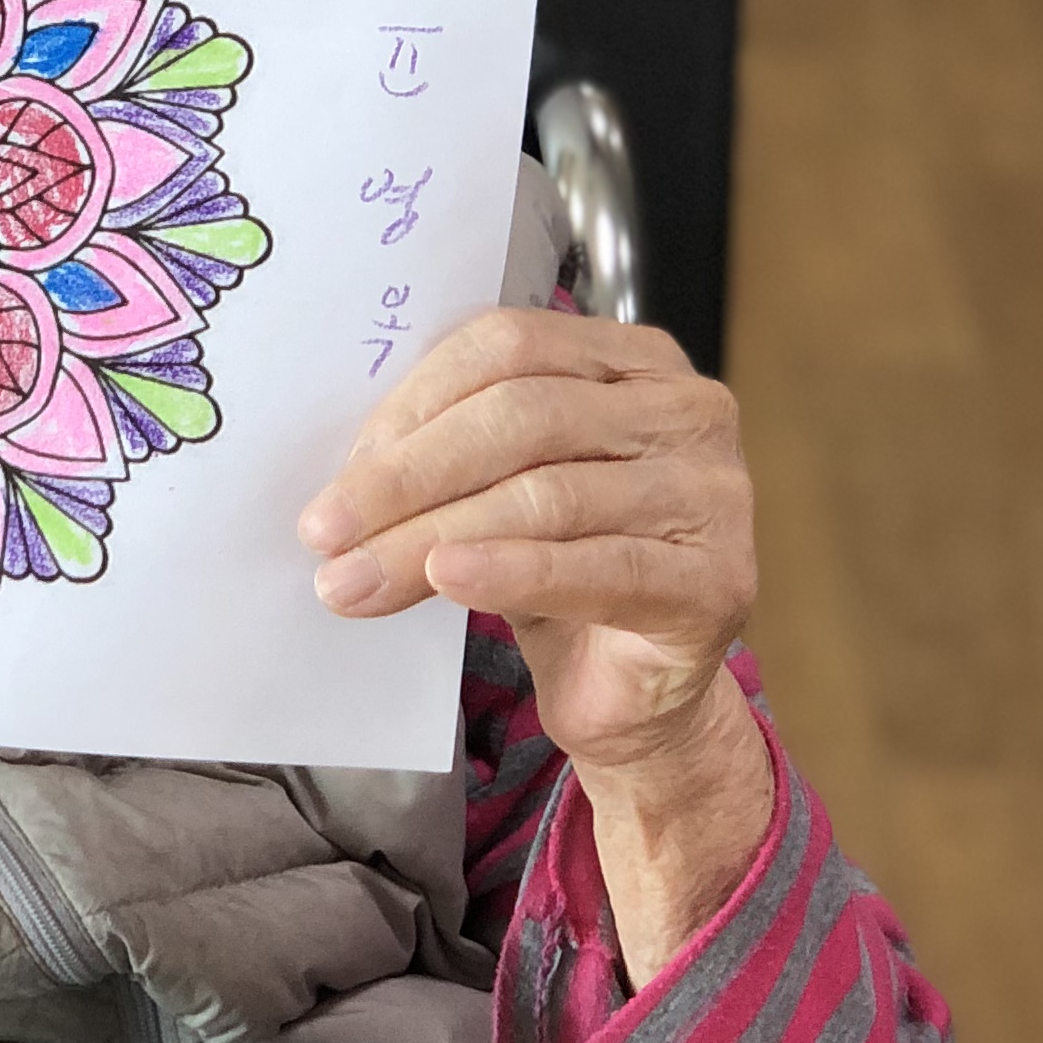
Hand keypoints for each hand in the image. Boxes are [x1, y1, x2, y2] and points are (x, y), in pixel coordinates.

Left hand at [297, 308, 771, 970]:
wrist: (636, 695)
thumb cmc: (564, 577)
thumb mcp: (499, 493)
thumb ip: (447, 458)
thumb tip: (343, 479)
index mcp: (635, 361)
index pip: (509, 347)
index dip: (415, 402)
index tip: (341, 469)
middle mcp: (688, 411)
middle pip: (524, 416)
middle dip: (409, 477)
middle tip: (326, 530)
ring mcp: (713, 494)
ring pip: (548, 494)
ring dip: (432, 537)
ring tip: (355, 580)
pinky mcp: (716, 582)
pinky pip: (596, 568)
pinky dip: (511, 570)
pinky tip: (447, 580)